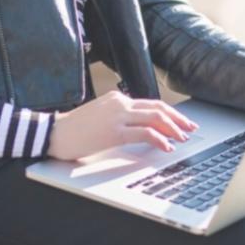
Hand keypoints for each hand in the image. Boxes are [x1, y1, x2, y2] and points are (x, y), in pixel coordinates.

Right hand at [47, 91, 198, 160]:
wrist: (53, 133)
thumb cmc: (75, 129)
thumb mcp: (101, 117)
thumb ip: (120, 118)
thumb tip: (141, 129)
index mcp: (118, 98)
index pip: (151, 103)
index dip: (171, 113)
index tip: (183, 122)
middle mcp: (120, 103)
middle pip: (158, 108)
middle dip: (178, 119)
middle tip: (191, 128)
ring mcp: (117, 116)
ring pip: (155, 118)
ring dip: (173, 129)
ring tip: (182, 138)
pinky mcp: (113, 131)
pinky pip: (143, 133)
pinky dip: (159, 139)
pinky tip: (167, 146)